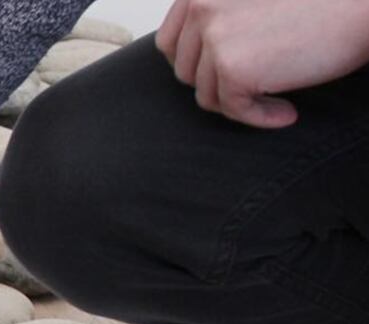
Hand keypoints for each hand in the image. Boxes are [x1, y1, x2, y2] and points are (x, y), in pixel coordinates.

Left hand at [156, 0, 368, 127]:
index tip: (216, 76)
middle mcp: (201, 9)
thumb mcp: (250, 3)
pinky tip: (285, 112)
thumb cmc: (319, 5)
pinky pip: (233, 109)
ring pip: (206, 94)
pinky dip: (258, 117)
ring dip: (239, 102)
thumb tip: (187, 65)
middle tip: (251, 90)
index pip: (168, 41)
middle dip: (216, 86)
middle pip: (185, 72)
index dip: (190, 64)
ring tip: (275, 97)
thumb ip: (218, 20)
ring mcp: (214, 38)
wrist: (361, 7)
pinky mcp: (233, 68)